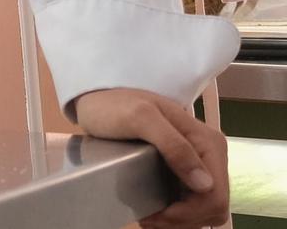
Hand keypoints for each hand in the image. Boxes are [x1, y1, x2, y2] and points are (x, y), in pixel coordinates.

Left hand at [74, 88, 227, 228]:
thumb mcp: (140, 118)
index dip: (190, 213)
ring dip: (181, 221)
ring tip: (150, 216)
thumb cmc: (115, 105)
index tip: (157, 215)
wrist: (98, 98)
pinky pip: (192, 205)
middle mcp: (210, 155)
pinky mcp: (184, 172)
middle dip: (184, 220)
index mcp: (209, 142)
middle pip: (213, 207)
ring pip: (205, 210)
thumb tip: (205, 184)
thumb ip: (173, 145)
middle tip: (150, 218)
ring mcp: (199, 165)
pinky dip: (177, 216)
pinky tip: (155, 211)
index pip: (215, 195)